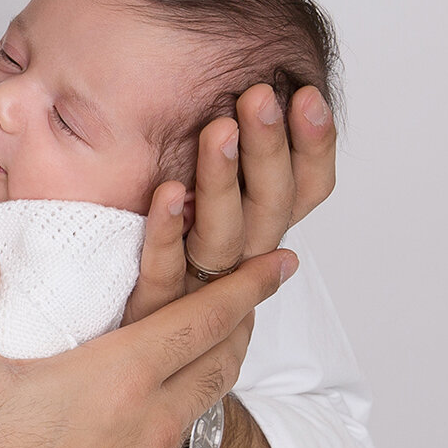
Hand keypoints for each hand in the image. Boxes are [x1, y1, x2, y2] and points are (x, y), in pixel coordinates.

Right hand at [0, 237, 297, 447]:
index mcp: (122, 379)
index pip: (205, 318)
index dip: (248, 283)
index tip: (284, 260)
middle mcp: (150, 420)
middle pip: (223, 359)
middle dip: (248, 317)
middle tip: (261, 289)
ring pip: (204, 401)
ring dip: (221, 361)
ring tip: (216, 339)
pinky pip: (176, 437)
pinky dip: (185, 403)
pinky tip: (157, 405)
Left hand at [128, 83, 332, 321]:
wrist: (133, 357)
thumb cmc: (164, 259)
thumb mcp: (203, 200)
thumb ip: (226, 154)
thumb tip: (249, 90)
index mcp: (259, 229)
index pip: (307, 188)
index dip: (315, 146)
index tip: (307, 95)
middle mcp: (240, 259)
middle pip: (272, 205)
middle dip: (270, 147)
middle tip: (261, 96)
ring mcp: (198, 286)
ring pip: (224, 236)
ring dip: (223, 180)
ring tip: (219, 130)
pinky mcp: (153, 308)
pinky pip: (164, 270)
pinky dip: (168, 232)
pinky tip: (166, 191)